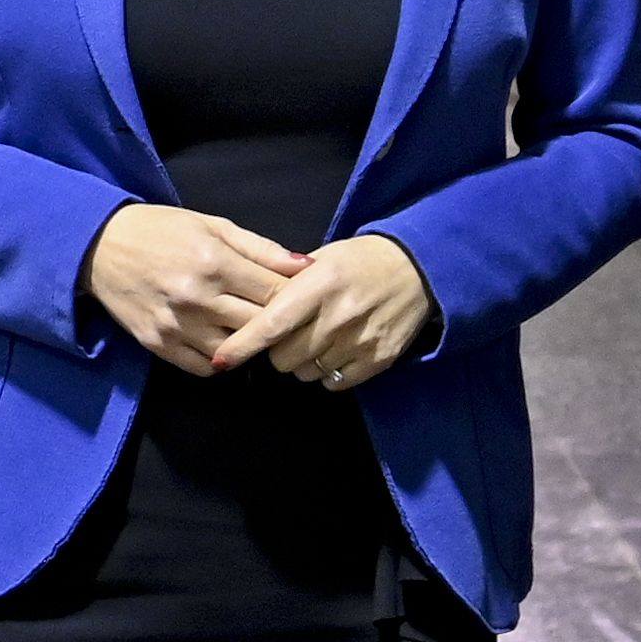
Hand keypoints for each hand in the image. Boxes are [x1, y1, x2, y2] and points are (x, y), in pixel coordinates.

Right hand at [82, 205, 305, 369]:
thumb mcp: (213, 226)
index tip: (302, 298)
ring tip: (252, 331)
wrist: (99, 246)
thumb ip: (261, 248)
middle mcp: (197, 298)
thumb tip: (306, 267)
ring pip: (235, 352)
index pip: (275, 293)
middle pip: (259, 325)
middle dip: (278, 323)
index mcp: (214, 262)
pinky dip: (221, 361)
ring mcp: (177, 326)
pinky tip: (222, 343)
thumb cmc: (161, 230)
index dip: (295, 298)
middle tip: (286, 319)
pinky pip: (205, 368)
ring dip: (249, 344)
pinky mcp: (159, 345)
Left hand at [211, 234, 434, 387]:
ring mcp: (359, 341)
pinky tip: (336, 350)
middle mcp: (338, 316)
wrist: (419, 268)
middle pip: (284, 357)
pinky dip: (327, 372)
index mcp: (318, 285)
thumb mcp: (322, 259)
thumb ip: (287, 284)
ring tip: (317, 338)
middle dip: (278, 350)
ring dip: (303, 362)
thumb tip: (249, 308)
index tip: (222, 358)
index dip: (243, 344)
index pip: (271, 324)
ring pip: (306, 372)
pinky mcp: (378, 360)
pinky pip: (334, 382)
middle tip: (290, 334)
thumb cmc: (360, 261)